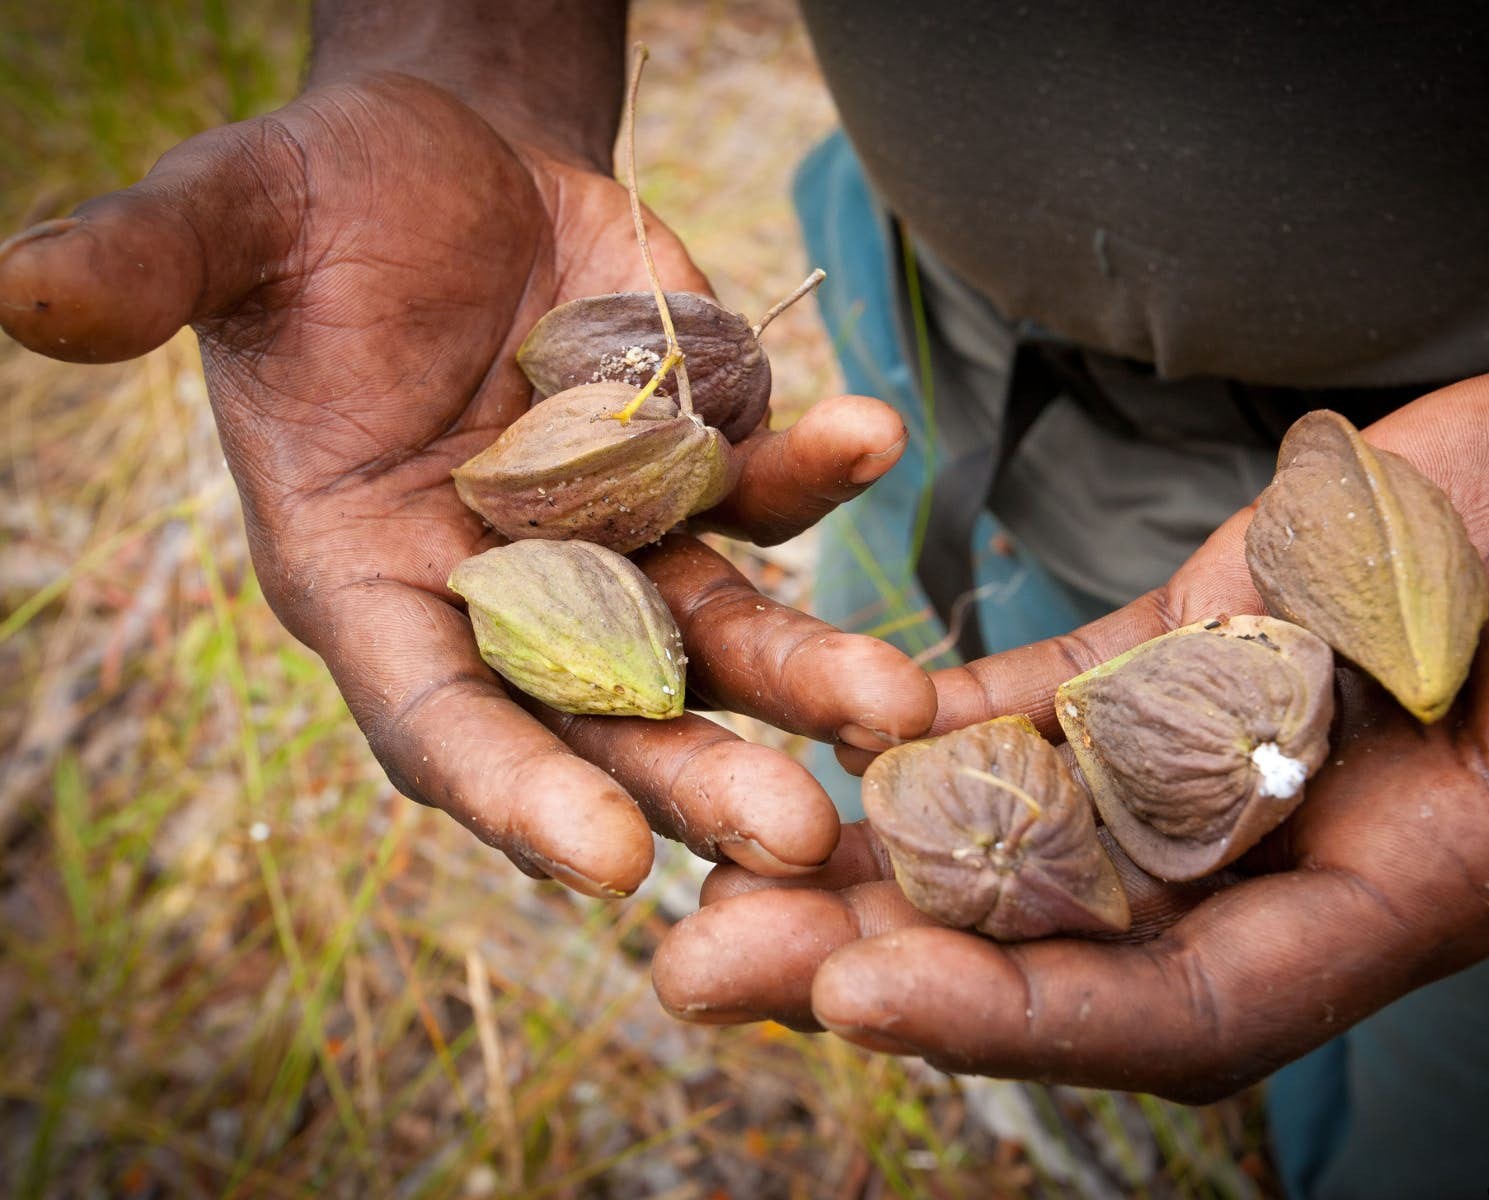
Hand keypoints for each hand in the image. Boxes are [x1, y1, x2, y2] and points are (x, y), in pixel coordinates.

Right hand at [0, 68, 933, 895]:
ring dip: (805, 674)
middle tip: (797, 836)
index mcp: (372, 581)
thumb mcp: (232, 222)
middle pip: (606, 715)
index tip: (605, 863)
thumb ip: (148, 269)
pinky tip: (871, 434)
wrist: (448, 159)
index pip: (439, 717)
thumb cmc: (319, 207)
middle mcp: (503, 592)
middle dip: (696, 776)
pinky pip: (765, 489)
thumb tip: (15, 288)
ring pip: (716, 637)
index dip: (515, 793)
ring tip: (895, 706)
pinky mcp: (698, 468)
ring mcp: (617, 540)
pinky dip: (817, 472)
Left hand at [653, 349, 1488, 1100]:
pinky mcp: (1197, 640)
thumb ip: (1473, 796)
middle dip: (872, 955)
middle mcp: (1284, 846)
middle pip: (1055, 937)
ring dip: (866, 847)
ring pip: (1024, 822)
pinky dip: (945, 719)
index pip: (1178, 1005)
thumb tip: (1347, 853)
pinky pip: (1048, 696)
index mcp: (1394, 898)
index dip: (1017, 1015)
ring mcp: (1227, 739)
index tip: (850, 991)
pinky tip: (838, 725)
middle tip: (696, 963)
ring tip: (709, 857)